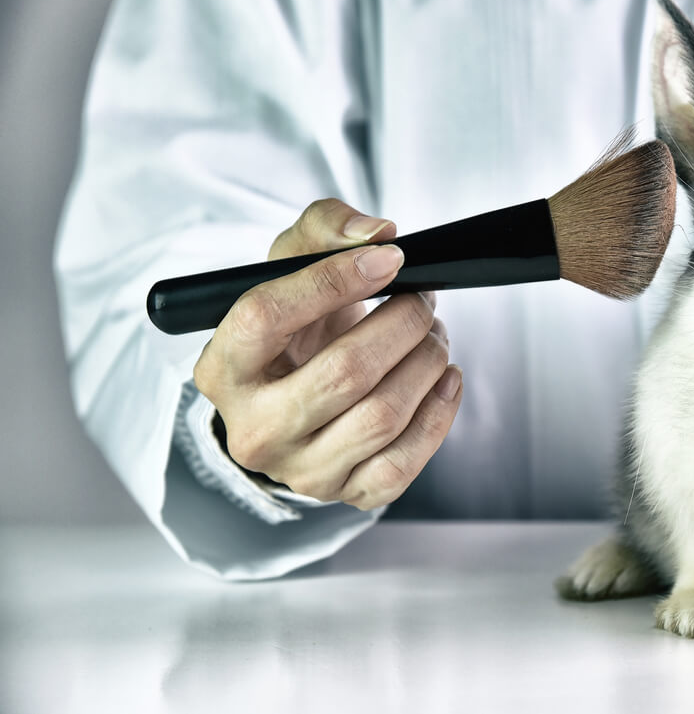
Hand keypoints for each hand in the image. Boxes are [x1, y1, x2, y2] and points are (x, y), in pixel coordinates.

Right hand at [193, 199, 462, 509]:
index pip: (266, 316)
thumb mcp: (290, 264)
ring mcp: (300, 468)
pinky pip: (403, 463)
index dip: (334, 280)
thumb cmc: (295, 326)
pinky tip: (443, 379)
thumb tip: (378, 234)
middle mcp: (253, 428)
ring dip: (426, 362)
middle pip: (344, 372)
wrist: (298, 393)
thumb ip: (324, 228)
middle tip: (422, 298)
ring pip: (382, 417)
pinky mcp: (345, 491)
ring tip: (432, 334)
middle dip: (402, 323)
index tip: (389, 259)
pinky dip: (439, 413)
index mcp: (222, 367)